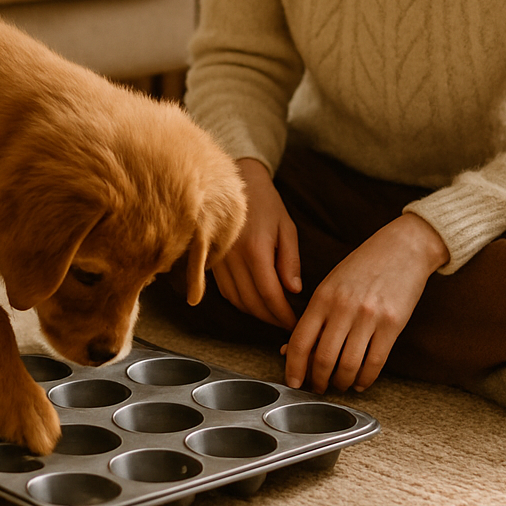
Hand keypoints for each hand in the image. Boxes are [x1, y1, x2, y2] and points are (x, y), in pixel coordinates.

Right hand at [210, 158, 301, 328]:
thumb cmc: (265, 202)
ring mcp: (219, 259)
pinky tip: (254, 302)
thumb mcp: (286, 227)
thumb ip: (290, 260)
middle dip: (270, 318)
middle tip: (286, 324)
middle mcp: (233, 257)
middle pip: (251, 302)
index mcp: (255, 249)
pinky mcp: (211, 260)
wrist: (236, 181)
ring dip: (254, 313)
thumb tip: (294, 291)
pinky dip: (240, 302)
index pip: (269, 294)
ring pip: (236, 300)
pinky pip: (225, 290)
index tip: (294, 323)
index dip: (282, 314)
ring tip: (272, 315)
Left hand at [282, 212, 448, 393]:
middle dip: (318, 381)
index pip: (300, 340)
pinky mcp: (393, 324)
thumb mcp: (332, 284)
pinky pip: (375, 363)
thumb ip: (314, 316)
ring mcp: (369, 316)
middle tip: (318, 387)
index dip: (294, 367)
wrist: (404, 247)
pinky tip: (361, 381)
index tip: (293, 381)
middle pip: (323, 359)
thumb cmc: (364, 265)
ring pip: (349, 366)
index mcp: (323, 296)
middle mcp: (344, 307)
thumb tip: (291, 349)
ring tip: (340, 384)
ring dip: (342, 382)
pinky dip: (365, 379)